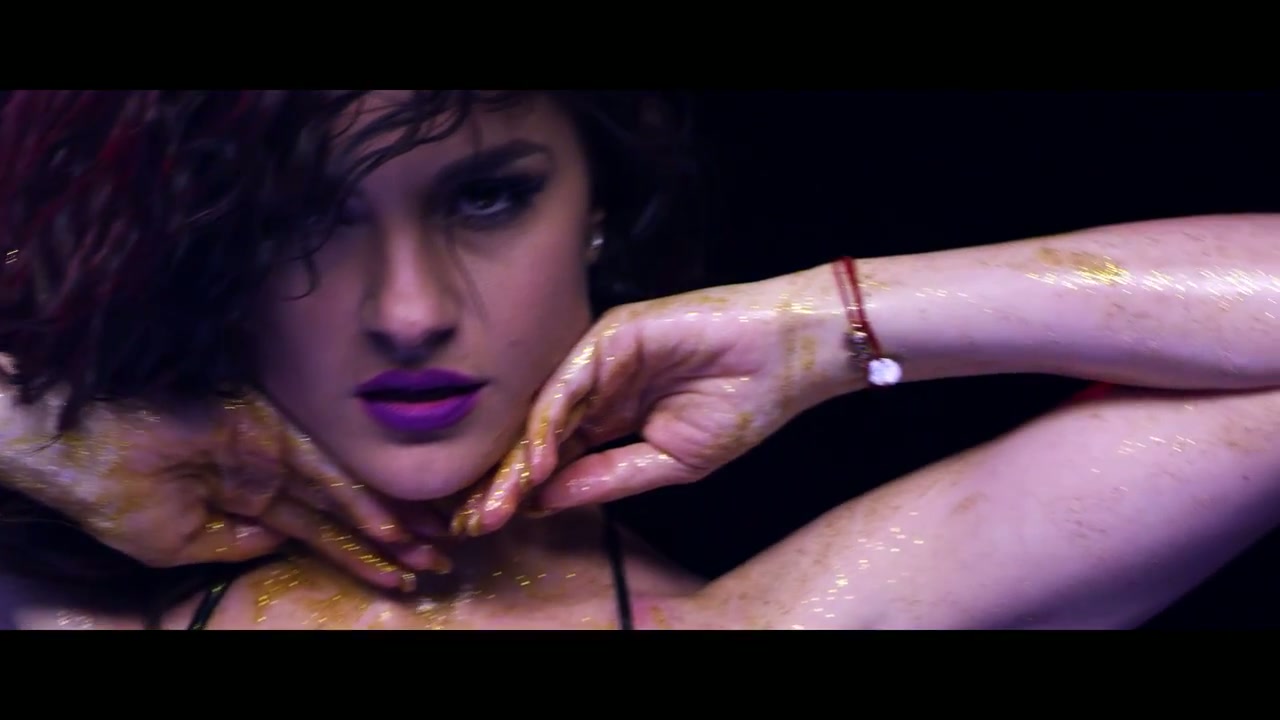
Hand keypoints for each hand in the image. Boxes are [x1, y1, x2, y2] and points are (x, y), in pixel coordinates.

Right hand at [0, 390, 450, 589]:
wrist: (82, 450)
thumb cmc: (116, 496)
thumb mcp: (178, 544)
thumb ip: (234, 545)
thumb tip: (278, 546)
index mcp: (249, 502)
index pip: (318, 535)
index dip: (357, 556)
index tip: (400, 578)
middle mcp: (271, 476)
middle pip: (343, 517)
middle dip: (390, 544)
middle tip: (439, 565)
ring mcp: (275, 452)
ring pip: (344, 497)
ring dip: (387, 527)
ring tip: (430, 554)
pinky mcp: (273, 432)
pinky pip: (324, 473)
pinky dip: (357, 502)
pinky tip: (389, 529)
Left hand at [451, 265, 860, 535]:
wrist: (787, 359)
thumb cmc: (740, 406)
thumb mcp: (668, 462)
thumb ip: (606, 478)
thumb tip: (545, 501)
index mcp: (610, 416)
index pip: (554, 455)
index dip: (523, 490)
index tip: (493, 527)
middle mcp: (597, 385)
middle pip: (538, 433)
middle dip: (507, 479)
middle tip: (476, 519)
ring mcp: (601, 358)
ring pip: (546, 410)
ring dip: (520, 457)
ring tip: (500, 499)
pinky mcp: (612, 333)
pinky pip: (571, 381)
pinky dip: (551, 421)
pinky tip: (537, 458)